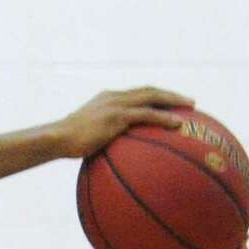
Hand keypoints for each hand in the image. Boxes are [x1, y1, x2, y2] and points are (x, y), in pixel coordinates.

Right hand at [55, 86, 194, 158]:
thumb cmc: (67, 144)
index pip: (136, 94)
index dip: (155, 96)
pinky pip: (146, 114)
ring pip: (152, 96)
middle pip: (149, 90)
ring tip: (191, 107)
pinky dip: (164, 117)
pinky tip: (178, 124)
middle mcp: (114, 97)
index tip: (170, 102)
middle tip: (189, 102)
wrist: (57, 138)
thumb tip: (109, 158)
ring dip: (173, 100)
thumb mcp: (85, 138)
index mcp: (108, 99)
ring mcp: (116, 105)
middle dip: (170, 95)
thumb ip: (100, 141)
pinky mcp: (117, 116)